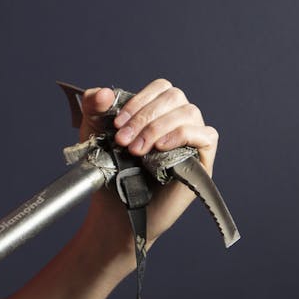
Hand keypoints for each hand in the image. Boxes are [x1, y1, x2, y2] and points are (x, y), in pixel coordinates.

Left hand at [78, 79, 218, 245]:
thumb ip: (93, 105)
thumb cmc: (109, 170)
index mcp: (158, 111)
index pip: (161, 88)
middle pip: (175, 97)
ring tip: (137, 150)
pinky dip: (182, 136)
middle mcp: (178, 121)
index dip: (140, 101)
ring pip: (190, 113)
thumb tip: (105, 92)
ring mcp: (192, 141)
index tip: (117, 123)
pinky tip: (159, 149)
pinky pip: (206, 136)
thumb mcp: (93, 131)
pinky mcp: (203, 162)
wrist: (114, 209)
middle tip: (123, 141)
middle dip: (145, 117)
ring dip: (158, 128)